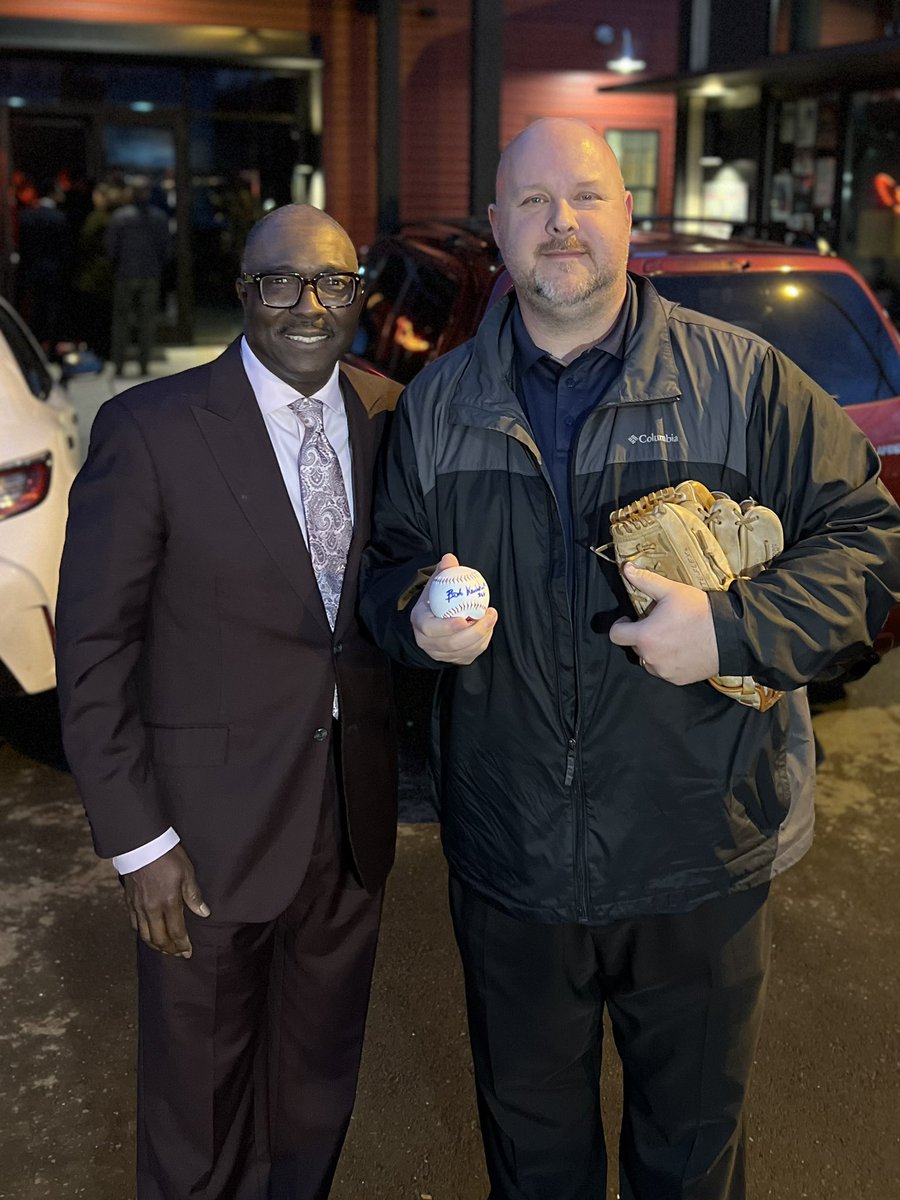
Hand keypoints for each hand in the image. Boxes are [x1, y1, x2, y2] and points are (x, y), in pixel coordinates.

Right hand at [122, 844, 209, 957]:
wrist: (142, 844)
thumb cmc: (167, 856)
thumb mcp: (187, 872)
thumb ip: (193, 895)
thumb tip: (204, 913)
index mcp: (168, 902)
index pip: (176, 932)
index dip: (182, 945)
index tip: (188, 952)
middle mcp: (151, 909)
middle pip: (159, 938)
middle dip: (170, 949)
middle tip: (178, 954)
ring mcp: (139, 906)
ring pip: (145, 935)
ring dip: (156, 945)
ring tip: (164, 949)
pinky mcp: (130, 901)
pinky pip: (134, 924)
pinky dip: (142, 934)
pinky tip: (148, 934)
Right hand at [411, 552, 497, 665]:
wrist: (432, 620)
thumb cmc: (435, 599)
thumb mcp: (436, 583)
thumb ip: (443, 572)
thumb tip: (450, 559)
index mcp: (420, 623)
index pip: (431, 629)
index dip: (447, 627)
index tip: (464, 619)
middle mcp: (427, 643)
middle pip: (451, 644)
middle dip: (473, 632)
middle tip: (488, 616)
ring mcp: (440, 654)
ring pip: (463, 651)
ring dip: (482, 636)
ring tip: (491, 617)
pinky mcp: (454, 660)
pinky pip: (471, 654)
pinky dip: (482, 641)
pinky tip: (488, 627)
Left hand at [609, 563, 719, 684]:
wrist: (730, 636)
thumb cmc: (700, 612)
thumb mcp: (672, 591)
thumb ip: (645, 581)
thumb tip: (626, 568)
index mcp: (644, 636)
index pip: (616, 635)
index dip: (621, 625)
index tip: (632, 619)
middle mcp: (650, 658)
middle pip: (634, 647)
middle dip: (642, 636)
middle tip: (659, 625)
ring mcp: (664, 671)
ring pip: (649, 660)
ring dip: (654, 650)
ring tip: (672, 637)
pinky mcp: (677, 679)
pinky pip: (665, 671)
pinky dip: (669, 662)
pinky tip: (683, 649)